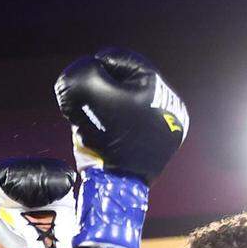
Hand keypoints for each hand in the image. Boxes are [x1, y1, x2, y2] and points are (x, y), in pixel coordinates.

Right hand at [55, 49, 188, 247]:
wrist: (118, 187)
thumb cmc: (106, 136)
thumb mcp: (85, 91)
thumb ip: (78, 72)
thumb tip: (80, 75)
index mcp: (157, 85)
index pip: (116, 59)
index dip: (91, 70)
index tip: (80, 91)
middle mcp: (167, 106)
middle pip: (120, 83)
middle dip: (98, 94)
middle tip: (86, 110)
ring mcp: (163, 130)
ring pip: (122, 106)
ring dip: (102, 113)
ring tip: (93, 127)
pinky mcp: (153, 149)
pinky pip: (126, 128)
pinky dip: (111, 130)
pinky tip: (103, 141)